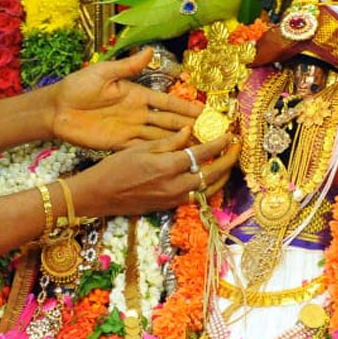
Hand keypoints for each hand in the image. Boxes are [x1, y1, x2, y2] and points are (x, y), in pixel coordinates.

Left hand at [49, 48, 200, 150]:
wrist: (56, 109)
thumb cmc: (77, 86)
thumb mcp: (103, 72)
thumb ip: (127, 66)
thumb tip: (149, 51)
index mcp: (136, 93)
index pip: (166, 101)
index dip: (185, 106)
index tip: (205, 111)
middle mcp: (137, 112)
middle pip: (168, 121)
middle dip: (189, 126)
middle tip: (212, 132)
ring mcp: (129, 129)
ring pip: (159, 136)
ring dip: (178, 141)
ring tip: (199, 146)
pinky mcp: (118, 144)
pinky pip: (143, 148)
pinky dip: (158, 152)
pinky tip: (173, 157)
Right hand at [71, 128, 239, 216]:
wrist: (100, 195)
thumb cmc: (115, 167)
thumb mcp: (141, 148)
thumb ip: (169, 141)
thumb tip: (190, 131)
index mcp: (167, 166)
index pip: (202, 153)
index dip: (219, 143)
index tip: (229, 134)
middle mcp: (175, 185)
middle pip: (212, 173)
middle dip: (228, 159)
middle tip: (237, 147)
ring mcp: (174, 198)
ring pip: (208, 188)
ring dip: (222, 175)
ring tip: (230, 163)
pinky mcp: (170, 206)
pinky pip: (196, 196)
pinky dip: (208, 187)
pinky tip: (211, 178)